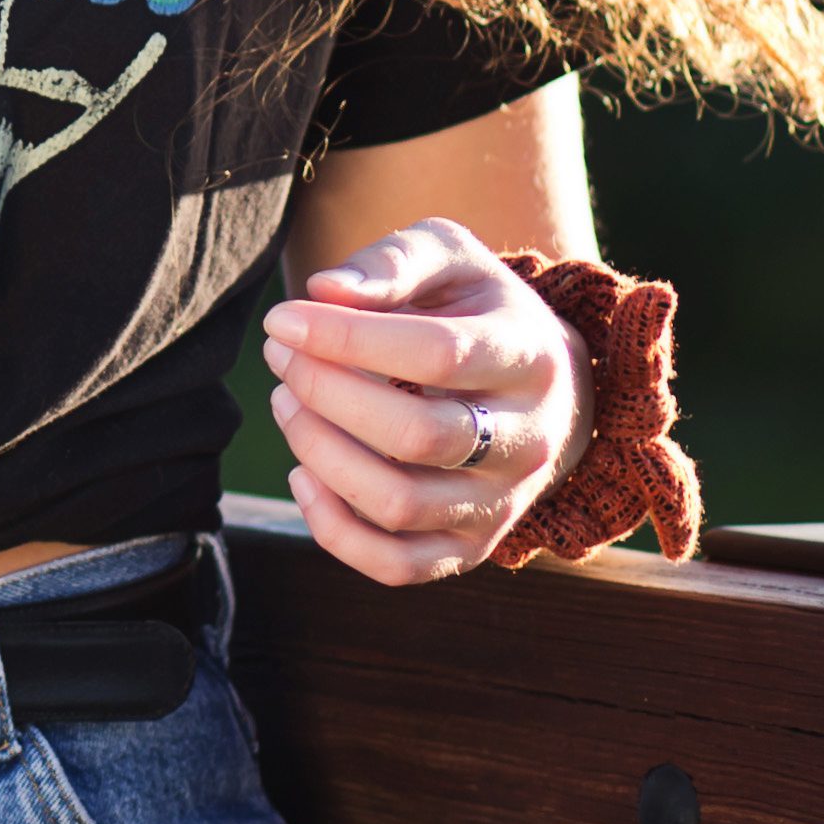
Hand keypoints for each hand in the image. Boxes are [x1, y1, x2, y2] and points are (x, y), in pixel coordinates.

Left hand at [261, 215, 595, 586]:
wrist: (543, 385)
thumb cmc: (475, 309)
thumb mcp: (449, 257)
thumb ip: (392, 263)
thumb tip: (324, 291)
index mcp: (528, 357)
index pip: (436, 355)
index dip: (346, 338)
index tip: (282, 318)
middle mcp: (527, 440)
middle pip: (415, 436)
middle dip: (325, 393)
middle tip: (280, 355)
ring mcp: (503, 503)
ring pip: (400, 505)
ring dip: (320, 453)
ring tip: (286, 402)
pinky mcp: (472, 547)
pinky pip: (398, 565)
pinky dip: (334, 529)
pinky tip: (303, 474)